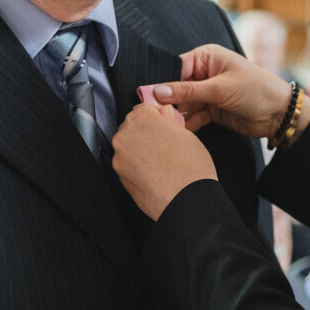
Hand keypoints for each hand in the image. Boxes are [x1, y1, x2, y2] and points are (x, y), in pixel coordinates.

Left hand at [113, 104, 217, 219]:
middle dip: (145, 133)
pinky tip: (153, 173)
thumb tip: (163, 114)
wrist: (186, 200)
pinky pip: (127, 164)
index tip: (163, 125)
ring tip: (160, 162)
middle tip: (164, 145)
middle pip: (133, 127)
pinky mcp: (119, 175)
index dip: (155, 117)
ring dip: (140, 150)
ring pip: (128, 146)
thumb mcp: (186, 133)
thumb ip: (168, 120)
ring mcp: (119, 155)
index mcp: (142, 118)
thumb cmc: (191, 166)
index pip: (143, 109)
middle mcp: (125, 134)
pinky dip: (136, 166)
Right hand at [151, 44, 297, 137]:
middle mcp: (204, 73)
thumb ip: (188, 91)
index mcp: (207, 57)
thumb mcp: (220, 88)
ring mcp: (208, 93)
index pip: (176, 68)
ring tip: (167, 125)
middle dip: (168, 101)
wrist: (280, 114)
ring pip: (183, 104)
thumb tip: (156, 91)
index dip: (162, 82)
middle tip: (156, 115)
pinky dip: (187, 124)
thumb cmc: (256, 90)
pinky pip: (193, 116)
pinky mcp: (212, 110)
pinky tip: (181, 132)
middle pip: (177, 87)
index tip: (148, 97)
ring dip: (177, 115)